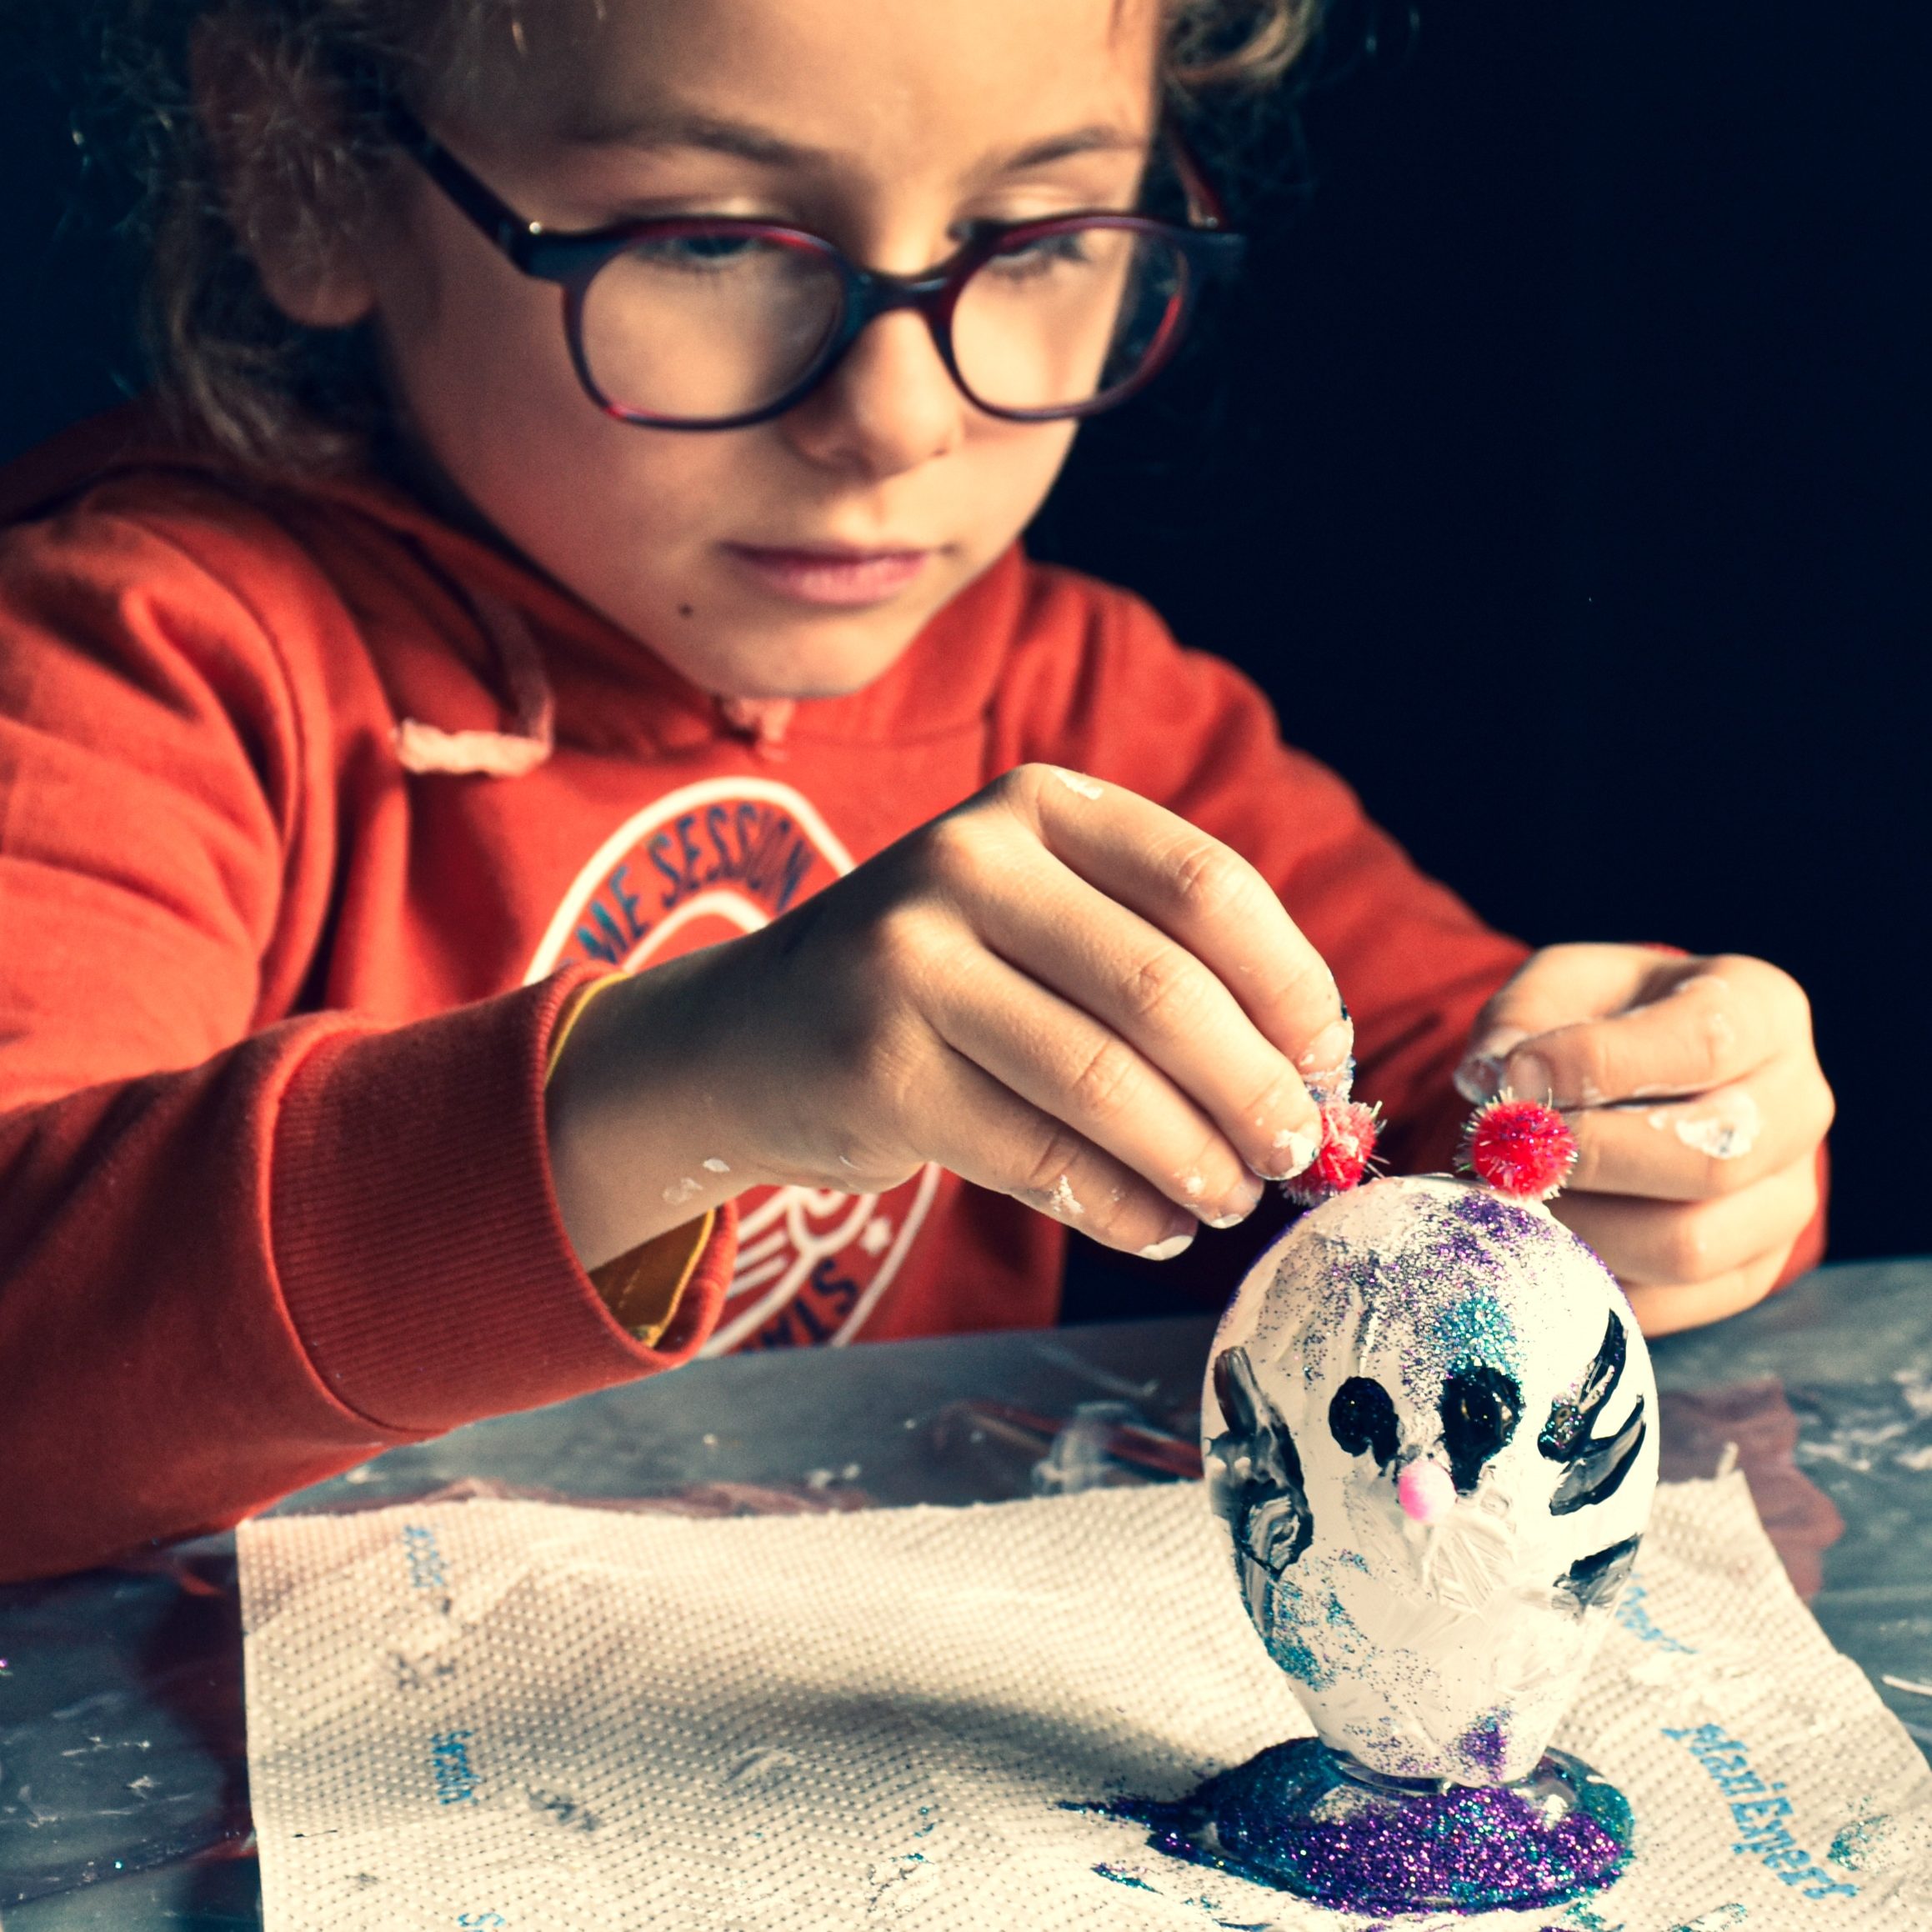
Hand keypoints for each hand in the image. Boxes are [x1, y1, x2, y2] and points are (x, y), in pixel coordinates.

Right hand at [546, 765, 1351, 1269]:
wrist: (755, 1033)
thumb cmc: (941, 981)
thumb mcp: (1040, 919)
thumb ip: (1160, 962)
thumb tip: (1315, 1074)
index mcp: (1037, 806)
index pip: (1207, 886)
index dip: (1292, 985)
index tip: (1327, 1064)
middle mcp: (967, 863)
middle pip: (1163, 990)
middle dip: (1254, 1090)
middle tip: (1294, 1155)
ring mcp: (909, 963)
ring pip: (1104, 1082)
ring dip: (1195, 1160)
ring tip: (1232, 1199)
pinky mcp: (879, 1069)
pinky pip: (1041, 1156)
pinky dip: (1123, 1206)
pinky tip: (1157, 1224)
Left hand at [1457, 944, 1832, 1334]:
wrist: (1637, 1086)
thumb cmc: (1598, 1022)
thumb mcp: (1559, 986)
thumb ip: (1522, 1017)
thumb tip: (1495, 1075)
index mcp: (1762, 1010)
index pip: (1707, 1040)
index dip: (1600, 1064)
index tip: (1516, 1078)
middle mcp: (1798, 1106)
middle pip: (1714, 1157)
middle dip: (1590, 1160)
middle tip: (1511, 1156)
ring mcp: (1784, 1199)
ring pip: (1691, 1244)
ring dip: (1583, 1228)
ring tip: (1519, 1198)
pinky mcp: (1749, 1270)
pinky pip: (1669, 1302)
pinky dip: (1590, 1278)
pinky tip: (1543, 1236)